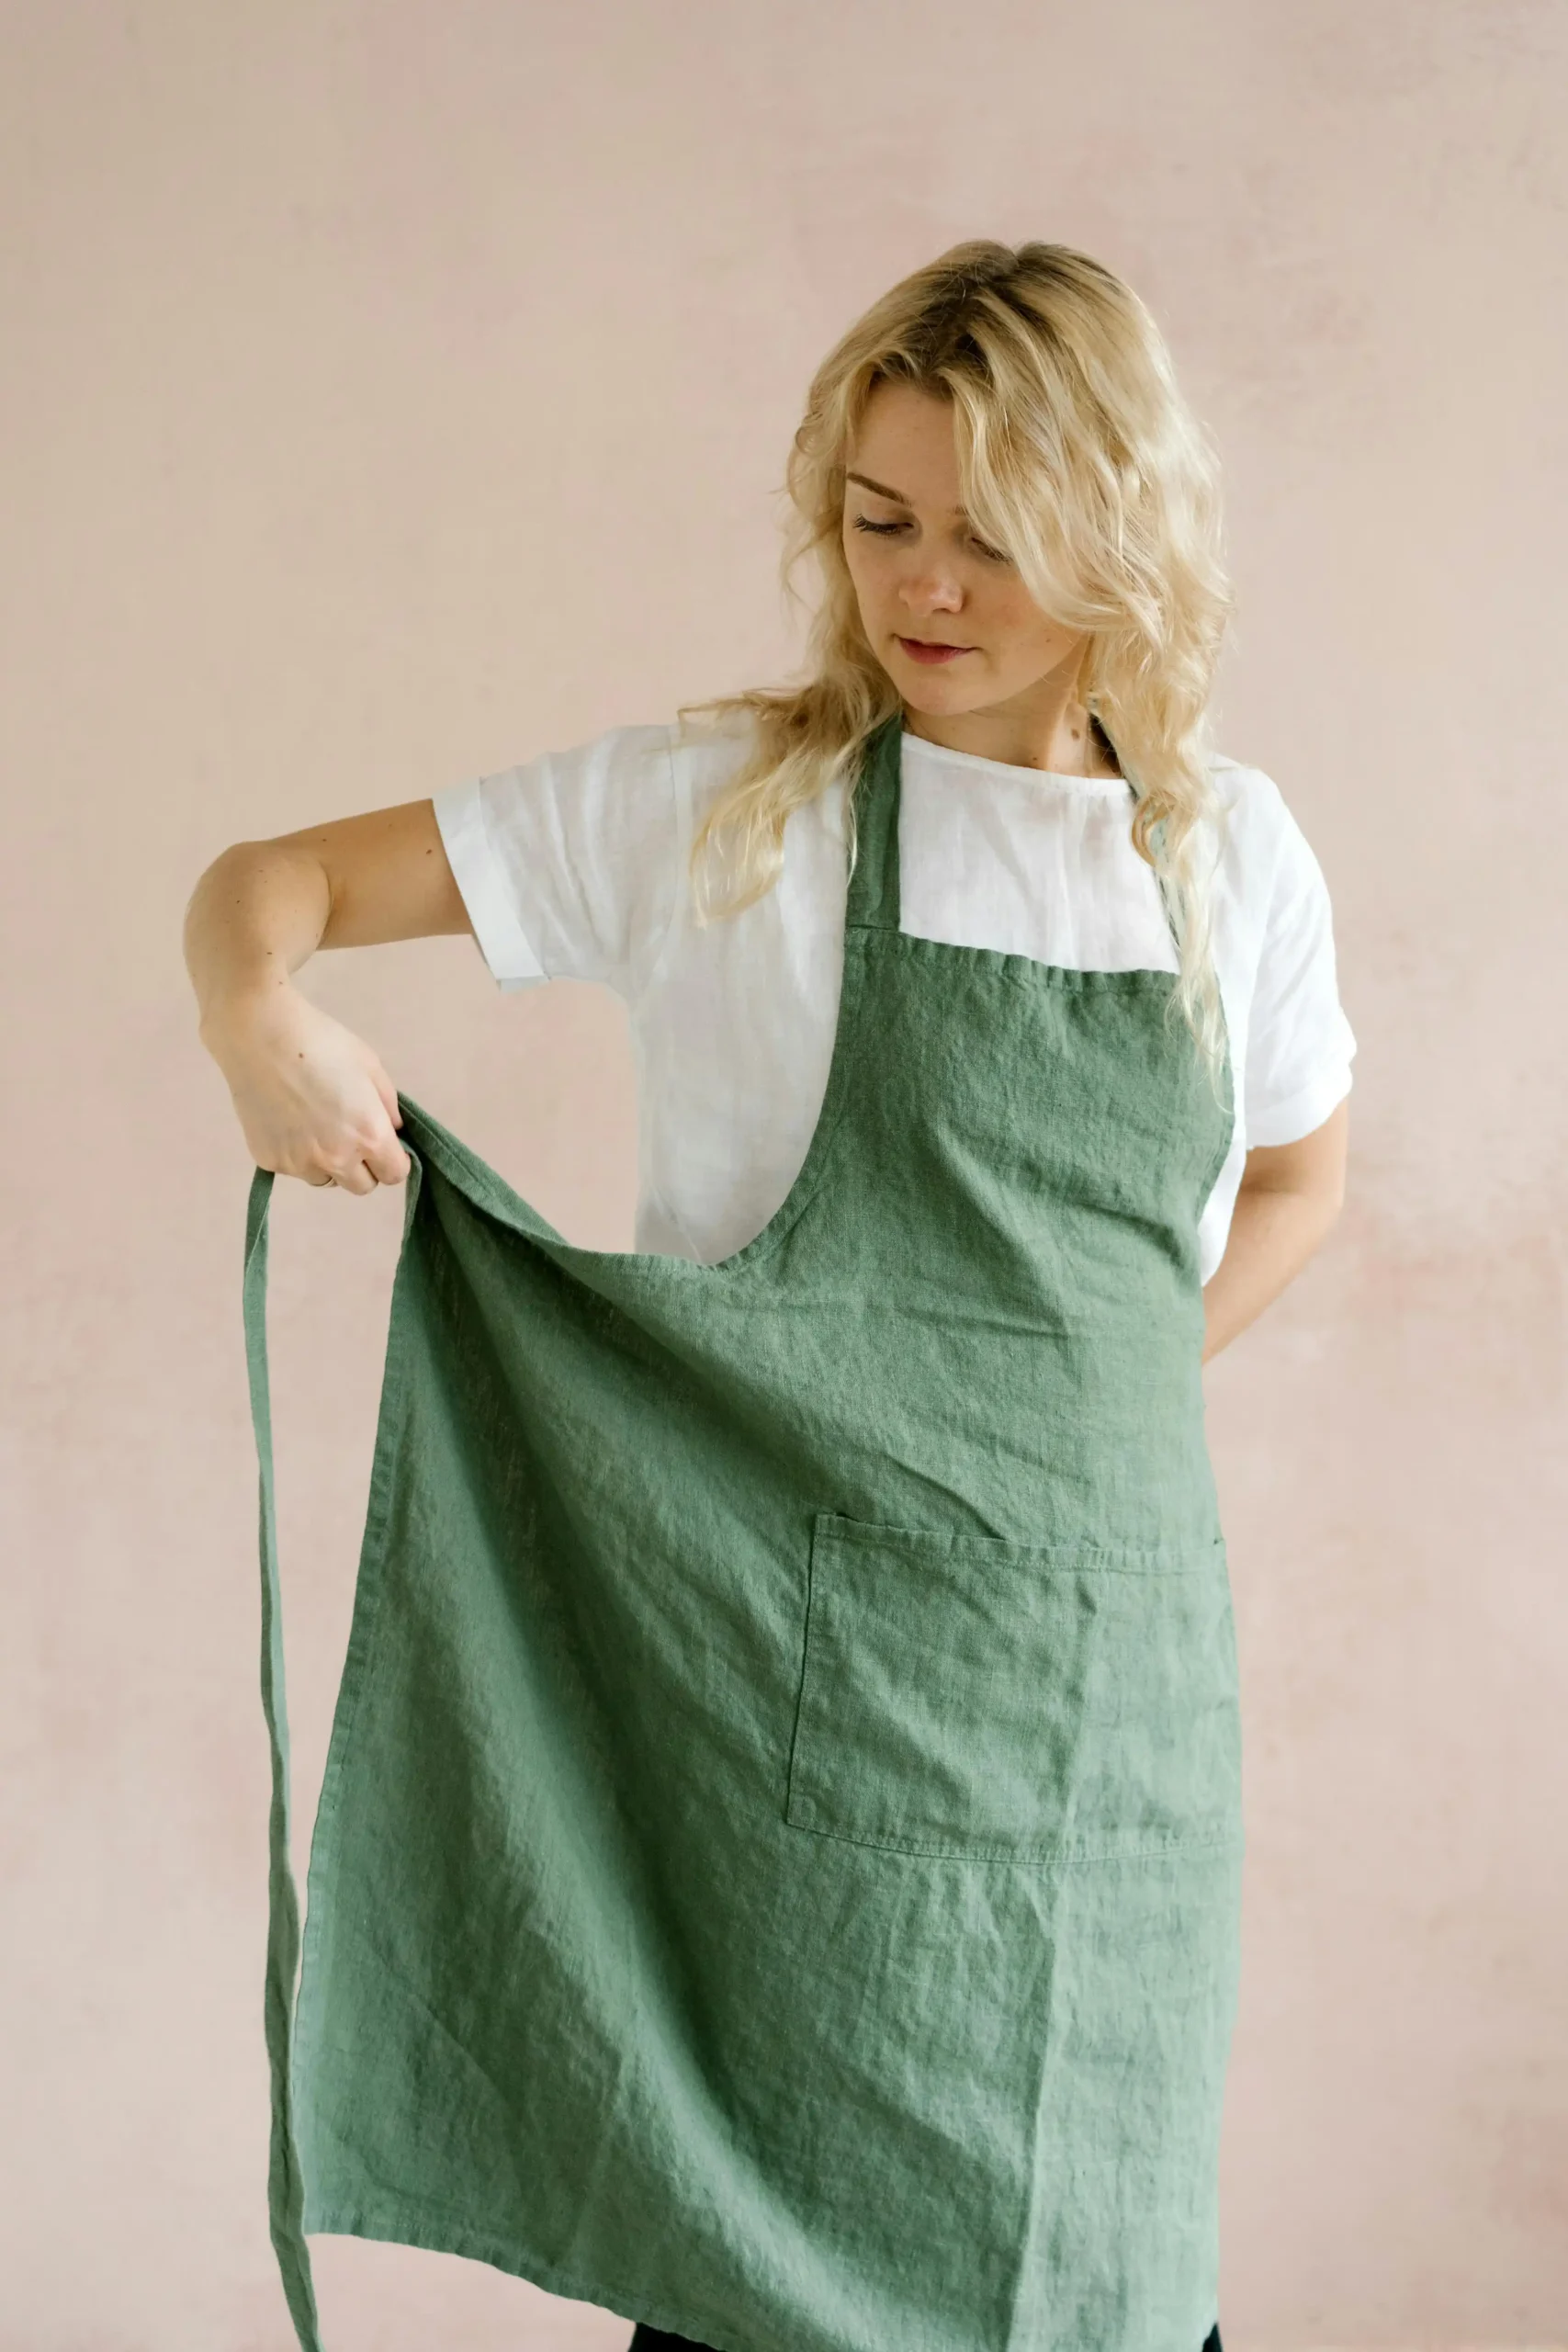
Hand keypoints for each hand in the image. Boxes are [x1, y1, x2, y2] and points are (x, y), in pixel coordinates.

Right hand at [201, 984, 411, 1194]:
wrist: (259, 1035)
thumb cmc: (321, 1042)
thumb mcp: (370, 1066)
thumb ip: (388, 1105)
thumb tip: (393, 1131)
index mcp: (369, 1135)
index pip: (394, 1174)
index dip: (392, 1159)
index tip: (384, 1145)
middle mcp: (337, 1159)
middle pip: (362, 1186)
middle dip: (363, 1165)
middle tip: (349, 1134)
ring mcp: (300, 1164)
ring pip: (325, 1179)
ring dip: (328, 1163)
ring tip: (313, 1124)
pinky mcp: (269, 1161)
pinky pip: (293, 1168)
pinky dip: (296, 1154)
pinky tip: (286, 1120)